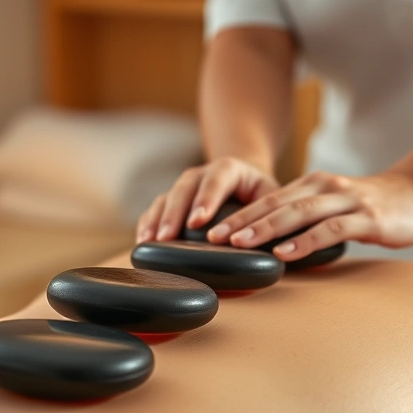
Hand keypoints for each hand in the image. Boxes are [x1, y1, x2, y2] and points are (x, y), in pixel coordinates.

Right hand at [136, 157, 279, 242]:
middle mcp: (202, 174)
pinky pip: (155, 208)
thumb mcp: (271, 197)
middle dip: (174, 214)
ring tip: (148, 242)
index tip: (198, 222)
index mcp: (230, 169)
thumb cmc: (261, 194)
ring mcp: (184, 186)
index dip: (206, 200)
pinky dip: (147, 223)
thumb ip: (269, 215)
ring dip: (156, 220)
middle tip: (167, 237)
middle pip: (184, 189)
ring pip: (166, 198)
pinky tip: (142, 242)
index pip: (216, 181)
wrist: (244, 178)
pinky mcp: (172, 199)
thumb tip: (268, 243)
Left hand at [207, 171, 412, 260]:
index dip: (236, 215)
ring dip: (265, 229)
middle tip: (211, 238)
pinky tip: (285, 253)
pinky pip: (330, 229)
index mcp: (311, 186)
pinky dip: (305, 241)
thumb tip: (266, 246)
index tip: (207, 231)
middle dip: (240, 221)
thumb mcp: (332, 210)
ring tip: (239, 244)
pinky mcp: (366, 218)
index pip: (266, 200)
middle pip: (274, 204)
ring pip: (298, 213)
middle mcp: (323, 188)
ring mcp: (345, 201)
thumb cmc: (372, 208)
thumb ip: (303, 221)